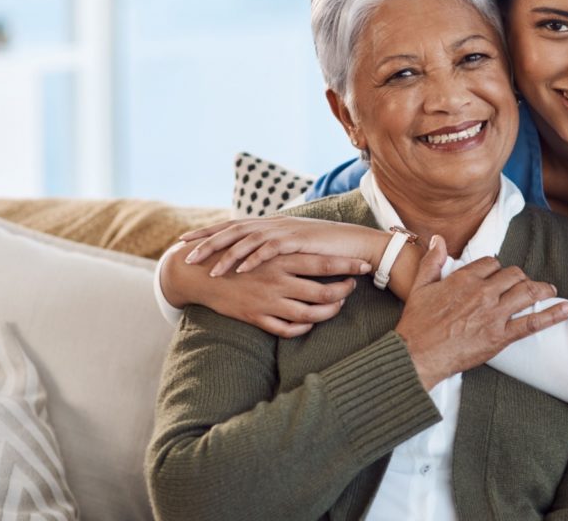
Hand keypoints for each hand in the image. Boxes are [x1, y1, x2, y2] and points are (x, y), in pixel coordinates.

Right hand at [162, 248, 371, 337]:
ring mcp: (268, 301)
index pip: (324, 262)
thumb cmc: (237, 255)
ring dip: (329, 311)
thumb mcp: (262, 244)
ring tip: (336, 305)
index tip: (365, 266)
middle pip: (323, 291)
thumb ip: (287, 244)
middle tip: (352, 288)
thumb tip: (312, 238)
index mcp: (281, 258)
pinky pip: (287, 329)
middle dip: (344, 291)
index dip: (348, 266)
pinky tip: (311, 321)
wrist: (201, 273)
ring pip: (310, 314)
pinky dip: (304, 327)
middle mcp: (278, 280)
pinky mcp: (256, 317)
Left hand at [179, 217, 386, 276]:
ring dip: (226, 255)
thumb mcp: (292, 247)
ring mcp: (283, 231)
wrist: (352, 243)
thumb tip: (252, 255)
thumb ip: (272, 246)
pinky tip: (238, 271)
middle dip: (207, 242)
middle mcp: (272, 223)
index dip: (207, 233)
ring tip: (208, 270)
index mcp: (268, 224)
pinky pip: (268, 250)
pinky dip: (252, 259)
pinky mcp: (295, 241)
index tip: (185, 241)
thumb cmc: (324, 248)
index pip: (231, 226)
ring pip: (246, 240)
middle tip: (185, 254)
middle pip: (231, 230)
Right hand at [394, 235, 567, 389]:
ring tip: (550, 291)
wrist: (418, 354)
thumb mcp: (419, 286)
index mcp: (464, 278)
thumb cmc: (416, 323)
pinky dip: (553, 315)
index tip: (498, 275)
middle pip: (513, 275)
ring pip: (527, 292)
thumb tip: (438, 239)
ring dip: (542, 289)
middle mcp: (483, 292)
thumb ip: (432, 261)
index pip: (492, 263)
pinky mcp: (501, 335)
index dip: (496, 268)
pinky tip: (567, 310)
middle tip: (525, 284)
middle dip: (521, 277)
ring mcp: (494, 314)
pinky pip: (533, 322)